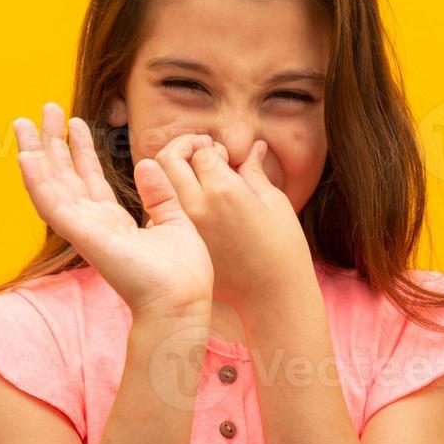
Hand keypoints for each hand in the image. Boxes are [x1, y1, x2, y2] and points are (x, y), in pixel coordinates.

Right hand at [13, 102, 214, 317]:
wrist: (181, 301)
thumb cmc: (181, 274)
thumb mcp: (174, 221)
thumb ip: (159, 194)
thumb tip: (147, 164)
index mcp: (112, 222)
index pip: (88, 179)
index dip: (79, 150)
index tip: (74, 122)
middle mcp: (92, 224)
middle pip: (63, 177)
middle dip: (52, 143)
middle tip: (44, 110)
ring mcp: (84, 230)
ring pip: (49, 186)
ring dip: (35, 154)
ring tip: (24, 123)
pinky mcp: (83, 235)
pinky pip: (52, 204)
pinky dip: (37, 180)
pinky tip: (27, 156)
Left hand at [164, 138, 315, 315]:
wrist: (271, 296)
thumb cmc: (283, 247)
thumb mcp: (274, 202)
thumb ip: (255, 172)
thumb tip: (253, 148)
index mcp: (223, 189)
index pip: (201, 152)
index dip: (212, 149)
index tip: (223, 156)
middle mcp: (197, 205)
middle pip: (169, 160)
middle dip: (183, 150)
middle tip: (199, 154)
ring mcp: (185, 225)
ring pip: (160, 185)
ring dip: (173, 173)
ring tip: (195, 177)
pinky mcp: (182, 243)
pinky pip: (162, 212)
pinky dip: (171, 199)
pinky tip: (194, 203)